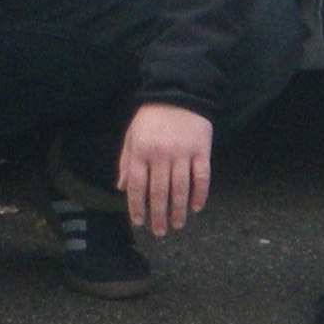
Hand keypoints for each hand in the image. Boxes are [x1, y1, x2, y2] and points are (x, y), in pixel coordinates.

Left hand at [114, 103, 216, 236]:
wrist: (178, 91)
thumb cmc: (151, 116)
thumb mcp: (132, 135)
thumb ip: (127, 162)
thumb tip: (121, 188)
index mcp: (141, 151)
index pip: (137, 187)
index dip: (137, 207)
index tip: (139, 223)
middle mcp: (161, 155)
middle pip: (159, 192)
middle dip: (158, 215)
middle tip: (160, 231)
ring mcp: (183, 153)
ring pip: (180, 189)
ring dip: (179, 210)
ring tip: (178, 224)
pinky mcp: (201, 150)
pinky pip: (201, 177)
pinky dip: (199, 194)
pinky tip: (196, 207)